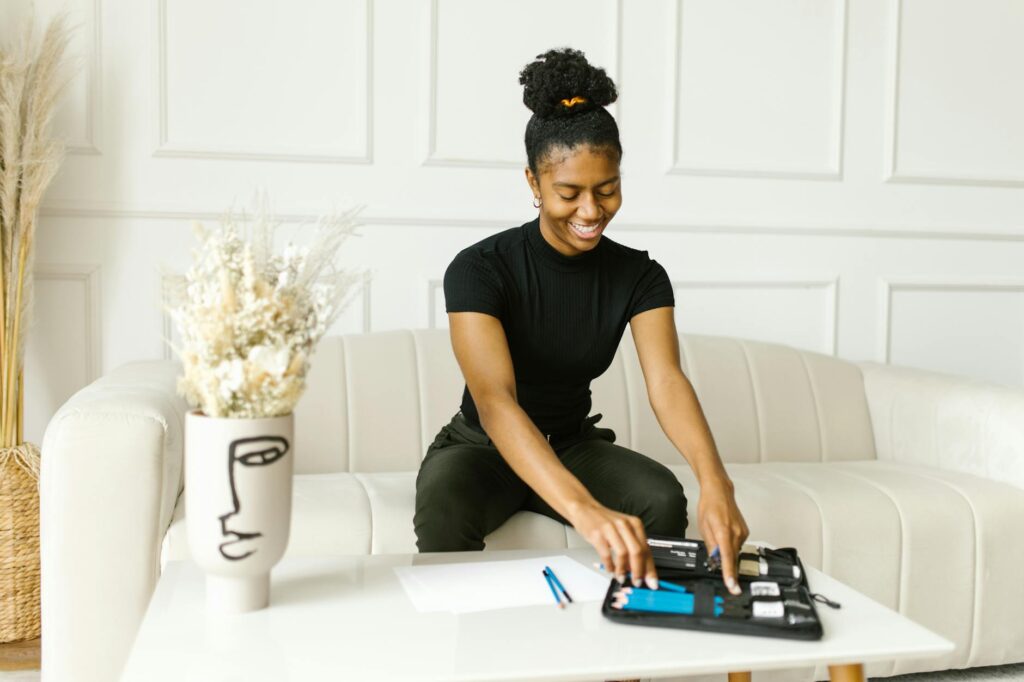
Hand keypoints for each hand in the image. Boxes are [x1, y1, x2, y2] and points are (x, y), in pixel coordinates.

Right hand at [568, 500, 659, 589]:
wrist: (585, 509)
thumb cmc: (605, 521)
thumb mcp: (623, 530)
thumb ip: (633, 547)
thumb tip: (641, 569)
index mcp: (635, 524)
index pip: (647, 549)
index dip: (650, 568)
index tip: (651, 581)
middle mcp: (624, 525)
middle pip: (637, 552)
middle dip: (638, 571)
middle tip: (637, 581)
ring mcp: (611, 529)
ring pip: (623, 554)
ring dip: (623, 570)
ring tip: (621, 576)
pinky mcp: (598, 534)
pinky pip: (606, 554)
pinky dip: (610, 565)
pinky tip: (610, 569)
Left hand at [697, 476, 748, 594]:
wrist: (720, 492)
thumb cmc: (709, 506)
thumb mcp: (703, 527)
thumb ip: (710, 545)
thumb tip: (715, 560)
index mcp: (723, 532)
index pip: (727, 558)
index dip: (729, 573)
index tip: (732, 585)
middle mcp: (736, 533)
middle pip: (732, 558)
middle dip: (727, 566)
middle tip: (722, 570)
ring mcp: (742, 532)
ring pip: (735, 552)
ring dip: (727, 554)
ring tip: (717, 541)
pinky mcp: (745, 532)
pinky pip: (737, 545)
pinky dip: (731, 546)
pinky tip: (724, 538)